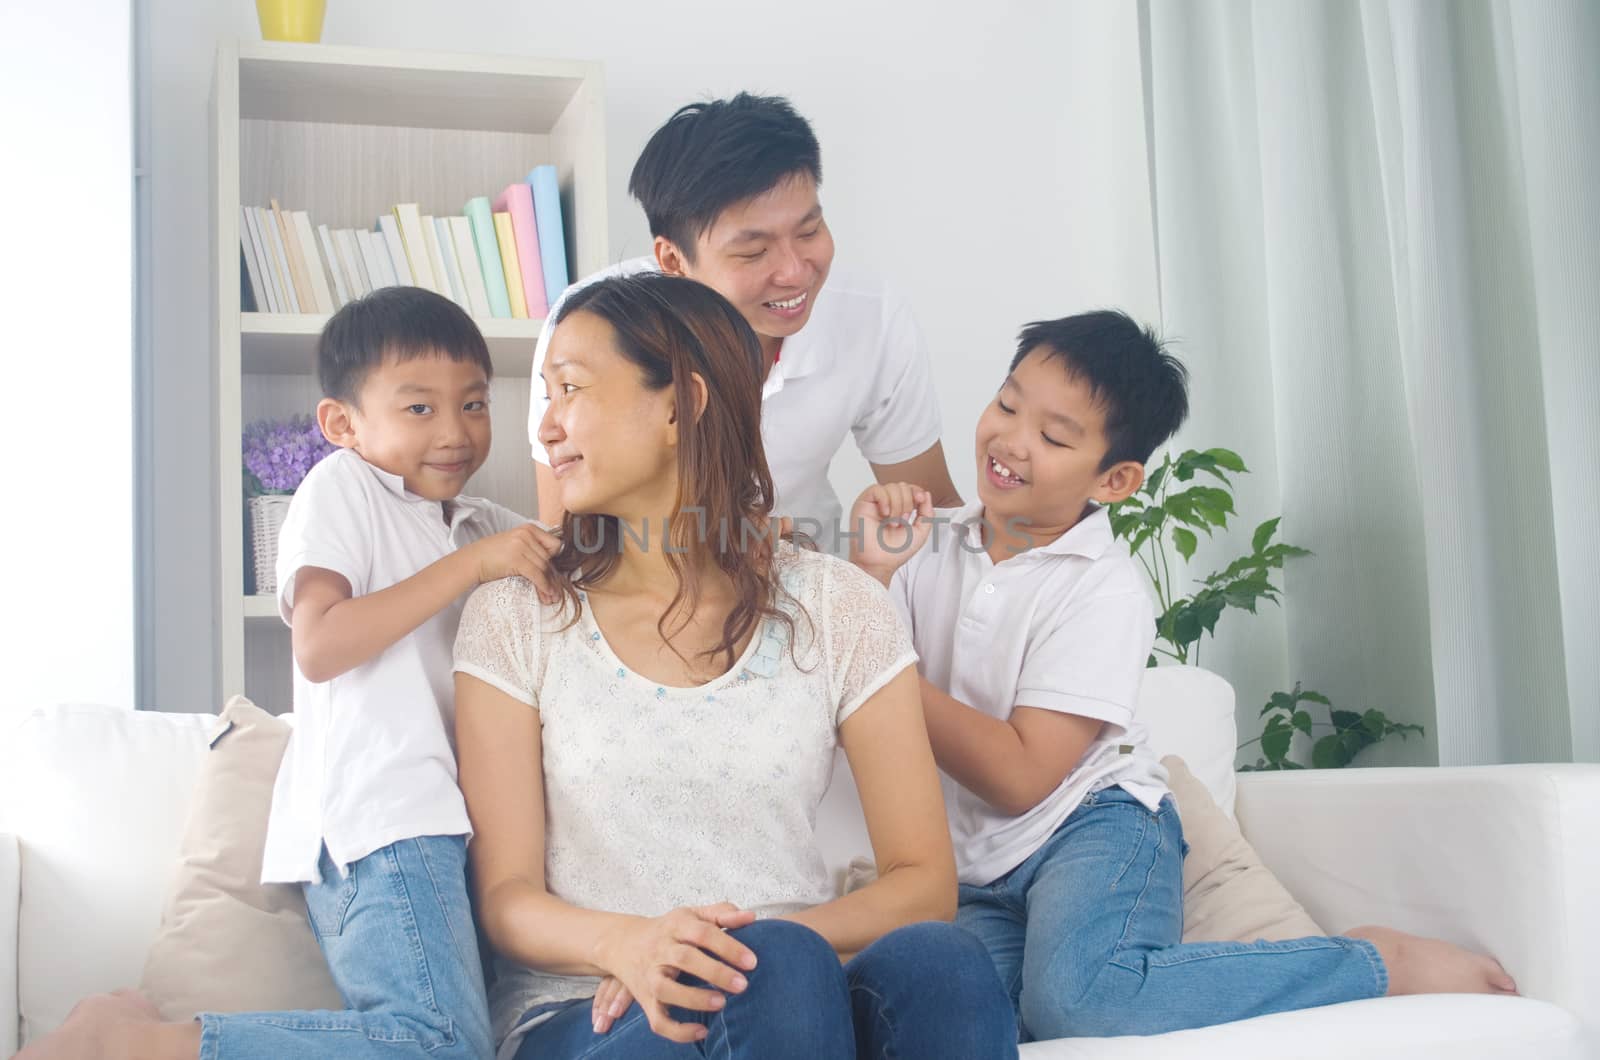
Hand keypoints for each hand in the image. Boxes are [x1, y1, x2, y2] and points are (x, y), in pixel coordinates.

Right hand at [465, 523, 561, 603]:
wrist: (473, 560)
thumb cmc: (492, 554)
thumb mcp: (515, 543)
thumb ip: (532, 547)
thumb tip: (551, 564)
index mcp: (529, 529)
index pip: (554, 544)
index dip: (555, 560)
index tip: (555, 572)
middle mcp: (526, 535)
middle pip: (549, 559)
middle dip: (552, 577)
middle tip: (556, 591)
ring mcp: (521, 546)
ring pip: (544, 568)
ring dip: (549, 585)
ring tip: (551, 596)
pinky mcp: (516, 559)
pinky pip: (536, 575)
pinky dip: (543, 586)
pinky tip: (546, 594)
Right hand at [594, 903, 758, 1042]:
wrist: (623, 943)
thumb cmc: (669, 930)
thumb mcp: (693, 914)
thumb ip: (722, 913)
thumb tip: (750, 917)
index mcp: (676, 926)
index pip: (703, 933)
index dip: (728, 947)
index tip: (751, 962)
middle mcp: (661, 950)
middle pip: (685, 959)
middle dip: (714, 972)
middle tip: (742, 985)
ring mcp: (651, 976)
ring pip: (666, 989)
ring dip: (693, 998)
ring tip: (721, 1003)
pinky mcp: (646, 1001)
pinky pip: (658, 1020)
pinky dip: (678, 1030)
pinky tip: (702, 1032)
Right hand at [849, 483, 934, 581]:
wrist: (880, 562)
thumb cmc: (895, 552)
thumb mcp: (920, 532)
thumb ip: (927, 513)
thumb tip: (926, 494)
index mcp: (900, 509)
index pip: (910, 489)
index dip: (917, 491)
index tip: (921, 500)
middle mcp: (888, 504)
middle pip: (903, 486)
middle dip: (908, 503)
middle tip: (903, 520)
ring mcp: (876, 503)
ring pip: (892, 487)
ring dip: (897, 505)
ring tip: (893, 522)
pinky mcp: (864, 503)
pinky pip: (877, 489)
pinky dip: (885, 500)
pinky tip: (885, 514)